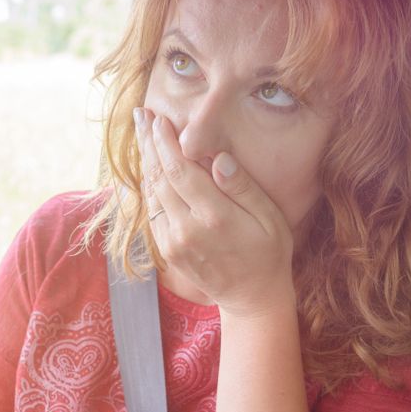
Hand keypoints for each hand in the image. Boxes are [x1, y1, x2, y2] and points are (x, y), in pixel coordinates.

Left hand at [135, 107, 294, 317]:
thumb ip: (242, 188)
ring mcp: (173, 242)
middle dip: (149, 143)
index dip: (165, 143)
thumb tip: (219, 159)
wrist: (252, 297)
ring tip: (142, 132)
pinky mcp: (167, 251)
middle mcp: (187, 230)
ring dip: (145, 161)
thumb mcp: (269, 218)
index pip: (180, 172)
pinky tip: (149, 166)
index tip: (159, 119)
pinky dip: (148, 185)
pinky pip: (152, 210)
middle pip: (159, 178)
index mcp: (215, 218)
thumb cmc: (268, 252)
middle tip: (141, 115)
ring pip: (151, 193)